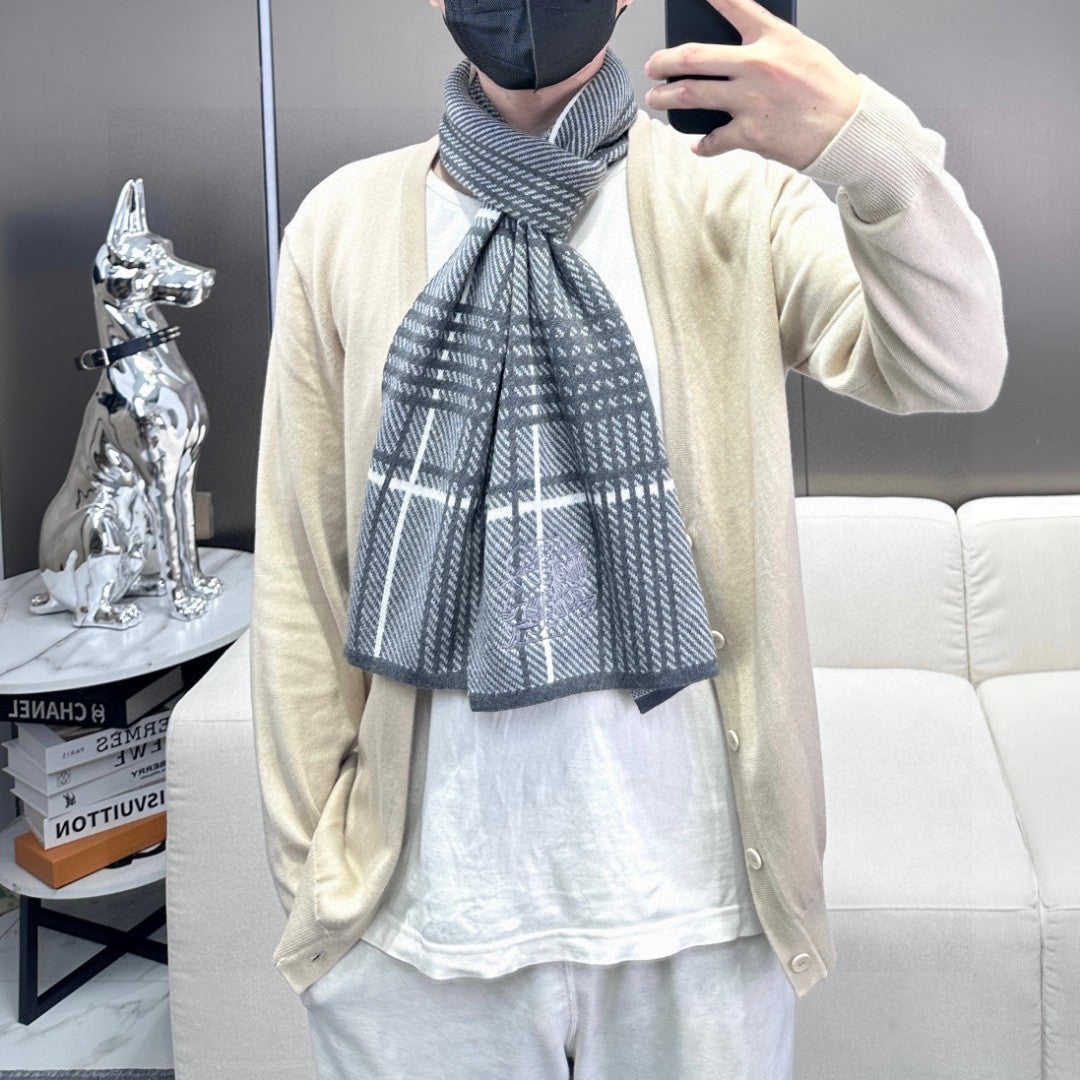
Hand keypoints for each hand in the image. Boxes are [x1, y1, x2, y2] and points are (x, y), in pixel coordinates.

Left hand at [643, 0, 863, 170]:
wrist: (848, 127)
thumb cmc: (828, 88)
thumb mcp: (801, 50)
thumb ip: (767, 45)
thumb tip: (736, 52)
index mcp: (773, 38)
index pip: (733, 5)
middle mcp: (757, 65)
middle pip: (694, 58)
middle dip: (663, 61)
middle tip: (652, 65)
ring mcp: (750, 100)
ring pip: (692, 96)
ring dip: (666, 98)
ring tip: (655, 99)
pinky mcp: (750, 134)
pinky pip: (713, 140)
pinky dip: (702, 145)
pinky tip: (696, 145)